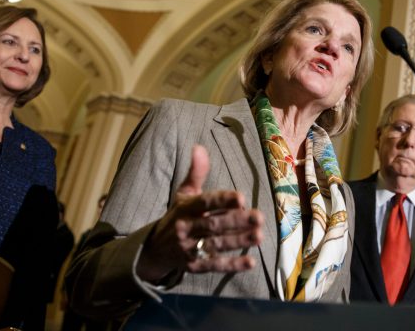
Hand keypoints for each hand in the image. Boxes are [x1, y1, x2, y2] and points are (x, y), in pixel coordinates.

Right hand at [136, 145, 264, 282]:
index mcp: (186, 208)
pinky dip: (232, 265)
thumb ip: (196, 173)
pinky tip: (250, 262)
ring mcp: (190, 249)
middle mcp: (186, 228)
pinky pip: (214, 266)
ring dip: (238, 241)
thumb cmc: (178, 215)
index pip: (205, 202)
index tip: (240, 197)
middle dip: (236, 221)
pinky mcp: (195, 266)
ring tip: (259, 236)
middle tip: (259, 217)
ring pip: (216, 245)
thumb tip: (199, 147)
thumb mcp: (184, 193)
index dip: (222, 200)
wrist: (155, 249)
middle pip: (213, 225)